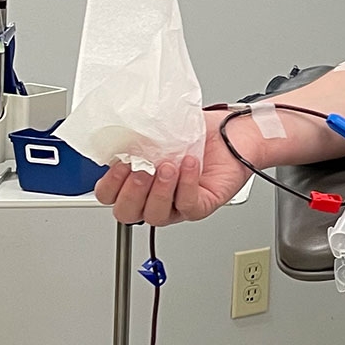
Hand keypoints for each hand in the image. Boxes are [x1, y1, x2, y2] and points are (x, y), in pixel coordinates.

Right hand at [95, 108, 253, 225]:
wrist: (235, 132)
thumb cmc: (201, 133)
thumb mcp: (163, 129)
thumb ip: (140, 134)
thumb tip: (122, 132)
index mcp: (139, 181)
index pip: (109, 196)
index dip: (110, 185)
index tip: (120, 164)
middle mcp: (156, 196)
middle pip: (128, 213)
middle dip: (132, 193)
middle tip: (143, 170)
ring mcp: (178, 205)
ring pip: (157, 215)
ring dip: (160, 191)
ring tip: (168, 167)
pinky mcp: (201, 205)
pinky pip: (188, 206)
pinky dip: (186, 185)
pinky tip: (189, 165)